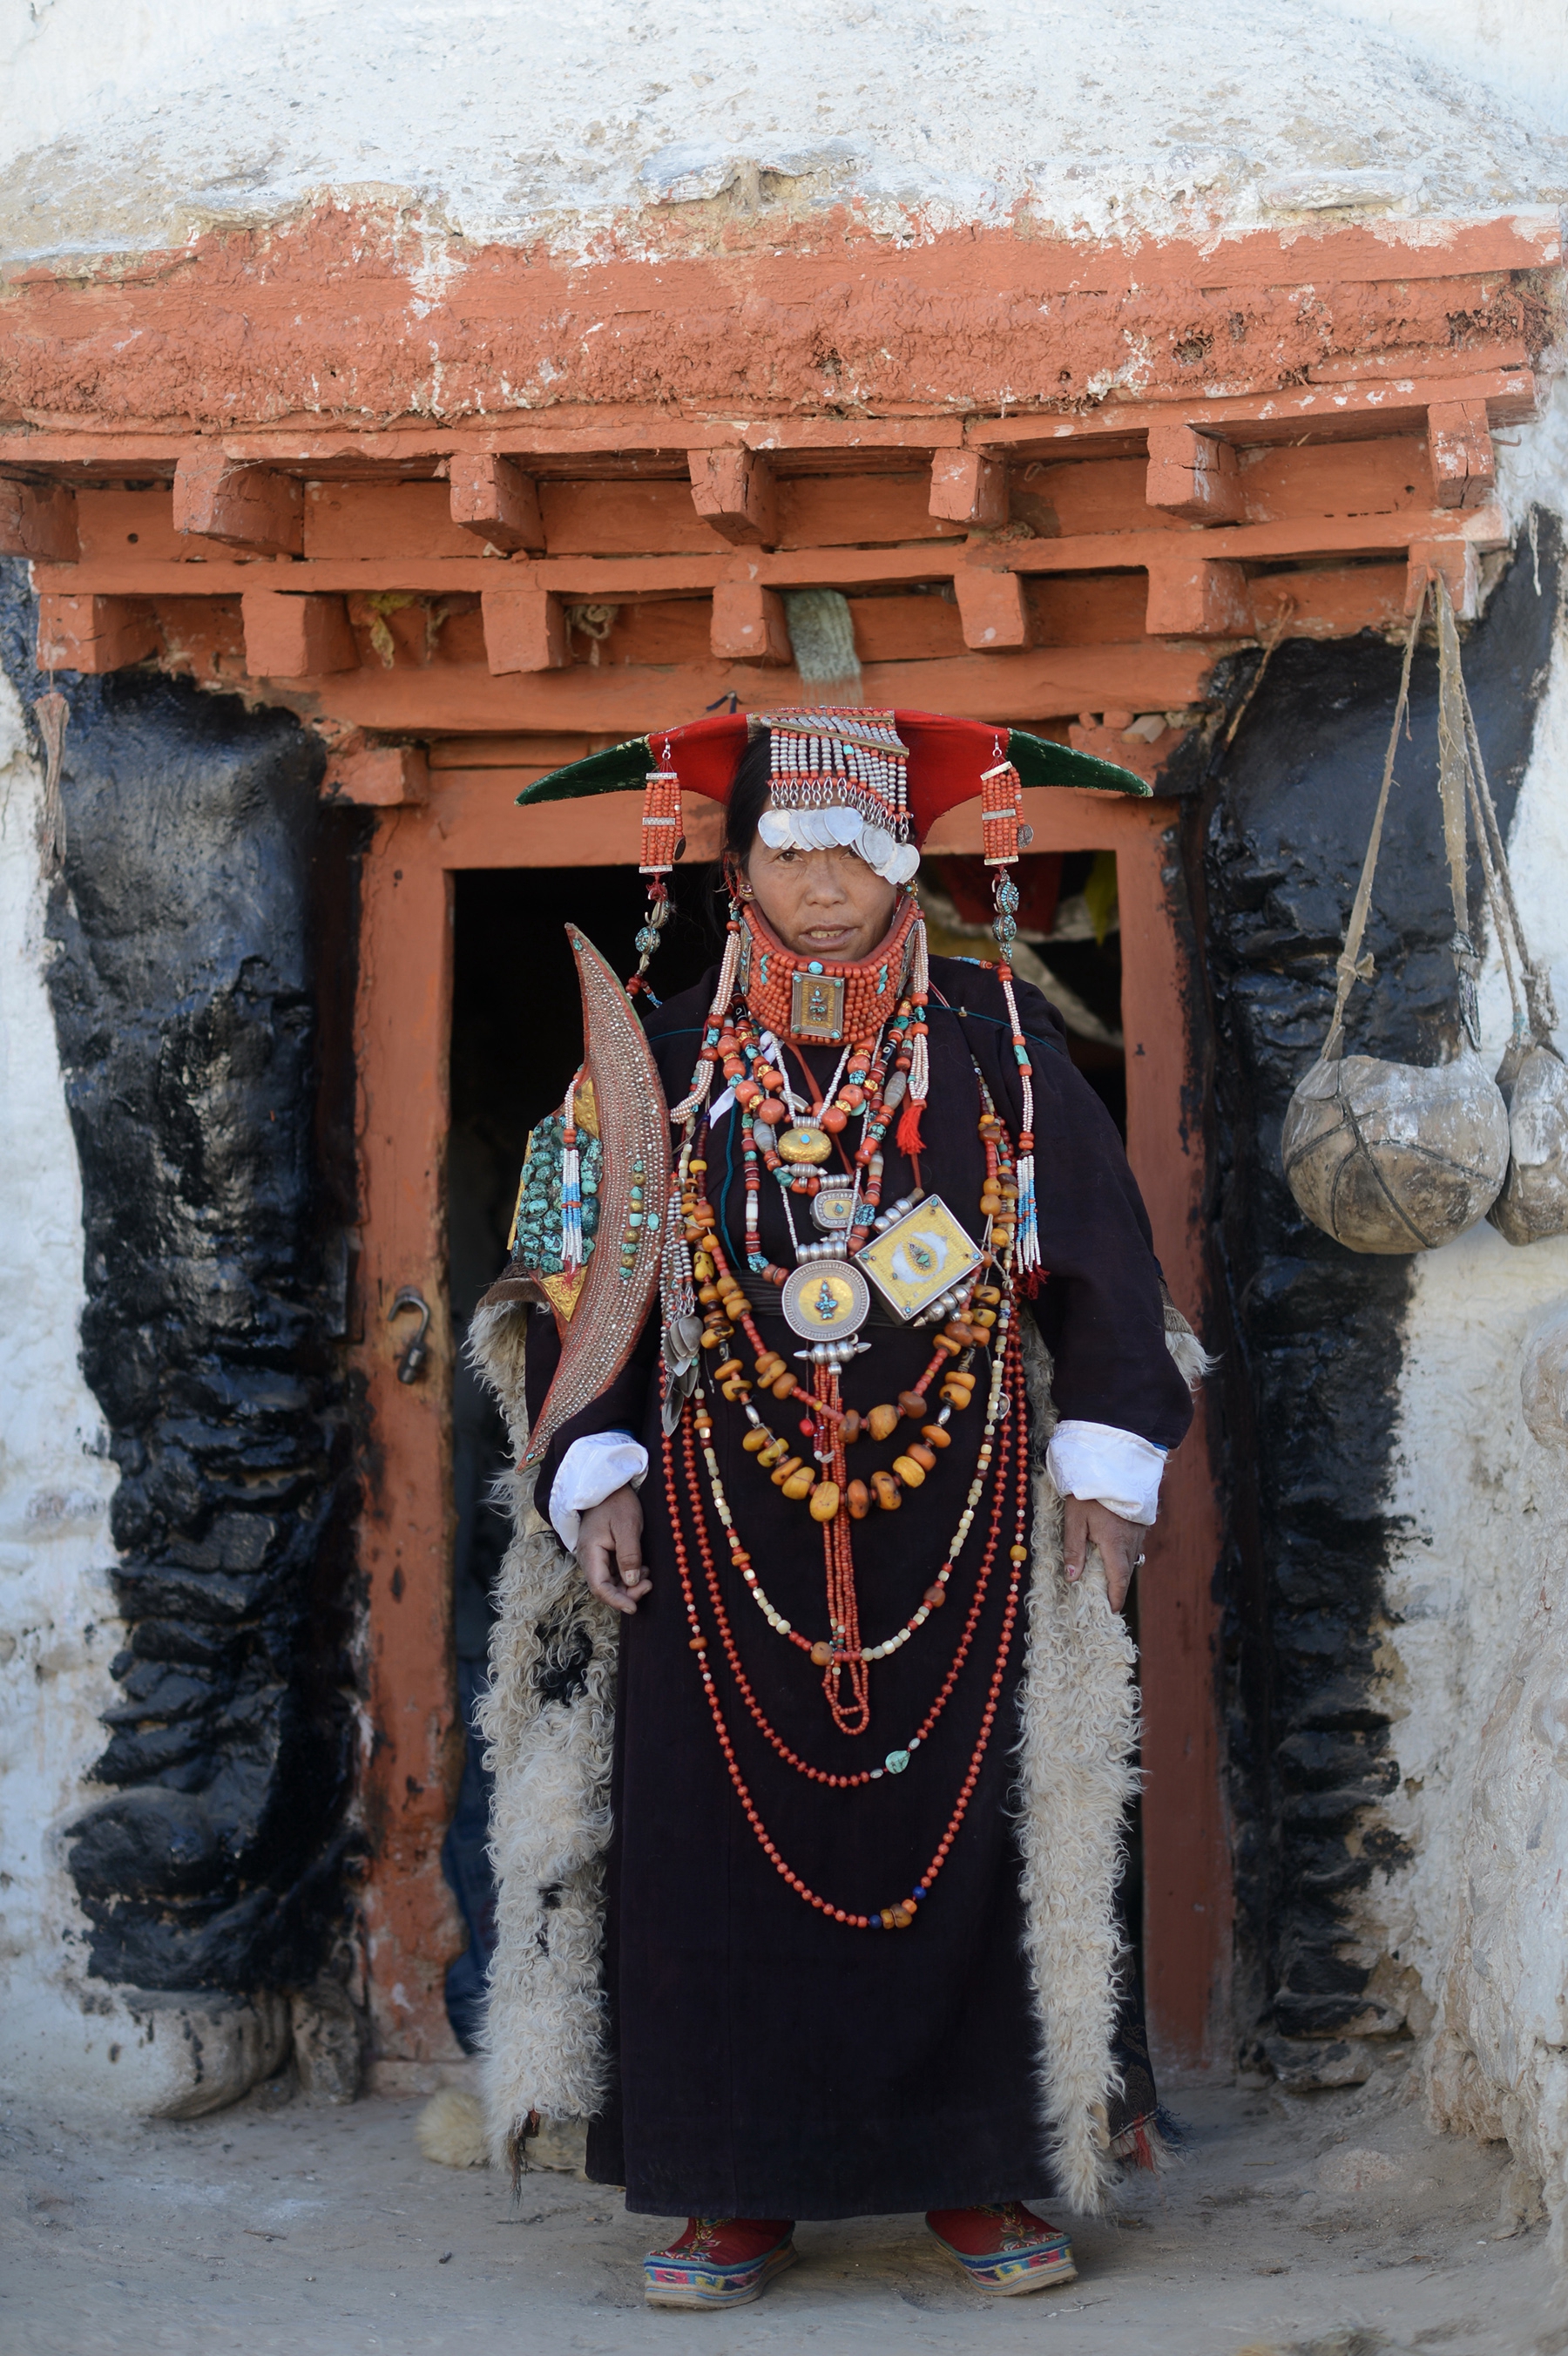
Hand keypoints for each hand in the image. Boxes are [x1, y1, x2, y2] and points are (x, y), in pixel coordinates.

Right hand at [576, 1485, 649, 1613]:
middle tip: (649, 1585)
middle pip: (604, 1587)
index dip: (616, 1600)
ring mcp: (595, 1557)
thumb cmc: (618, 1502)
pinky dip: (628, 1576)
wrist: (611, 1485)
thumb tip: (631, 1582)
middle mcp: (589, 1558)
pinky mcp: (603, 1553)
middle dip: (626, 1593)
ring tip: (648, 1575)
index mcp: (590, 1552)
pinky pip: (614, 1573)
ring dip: (629, 1585)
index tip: (634, 1607)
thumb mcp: (627, 1526)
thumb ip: (629, 1555)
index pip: (599, 1587)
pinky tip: (642, 1568)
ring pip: (610, 1582)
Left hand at [1062, 1498, 1146, 1612]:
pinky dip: (1123, 1557)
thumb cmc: (1091, 1493)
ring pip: (1130, 1560)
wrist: (1114, 1465)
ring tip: (1106, 1580)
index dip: (1115, 1598)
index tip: (1112, 1612)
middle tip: (1105, 1600)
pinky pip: (1132, 1548)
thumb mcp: (1075, 1520)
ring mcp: (1137, 1534)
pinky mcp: (1139, 1525)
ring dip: (1119, 1572)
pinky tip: (1112, 1554)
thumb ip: (1074, 1549)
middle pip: (1125, 1573)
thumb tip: (1072, 1578)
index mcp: (1115, 1545)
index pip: (1118, 1580)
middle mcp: (1130, 1543)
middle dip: (1116, 1588)